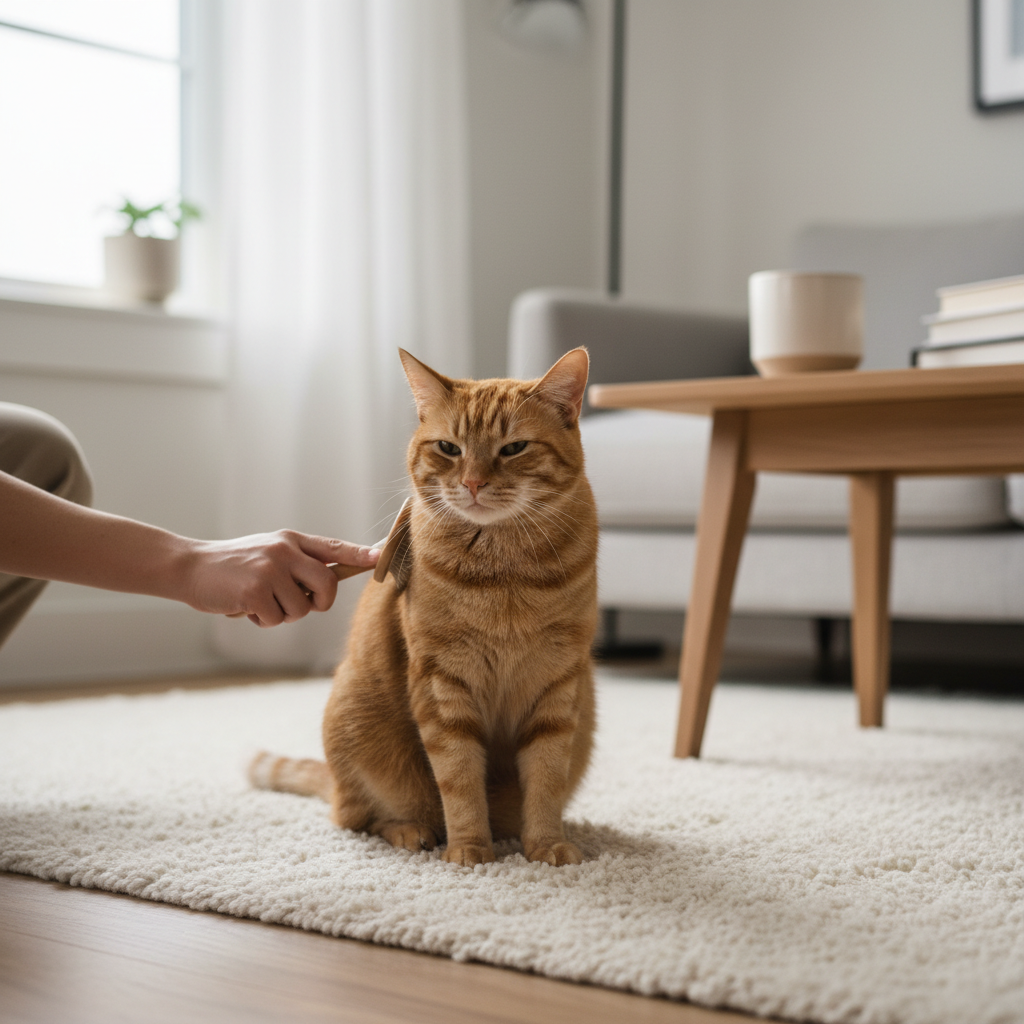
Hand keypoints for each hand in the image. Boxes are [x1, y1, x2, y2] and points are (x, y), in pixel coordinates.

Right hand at [184, 531, 379, 626]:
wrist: (191, 568)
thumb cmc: (235, 566)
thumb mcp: (269, 553)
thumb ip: (298, 563)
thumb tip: (330, 583)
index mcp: (292, 541)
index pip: (334, 547)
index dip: (360, 554)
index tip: (381, 556)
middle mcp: (285, 551)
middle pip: (328, 584)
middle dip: (319, 602)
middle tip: (301, 603)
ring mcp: (270, 570)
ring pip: (301, 608)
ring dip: (282, 614)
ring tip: (259, 600)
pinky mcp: (255, 591)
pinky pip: (277, 619)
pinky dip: (263, 620)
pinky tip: (246, 607)